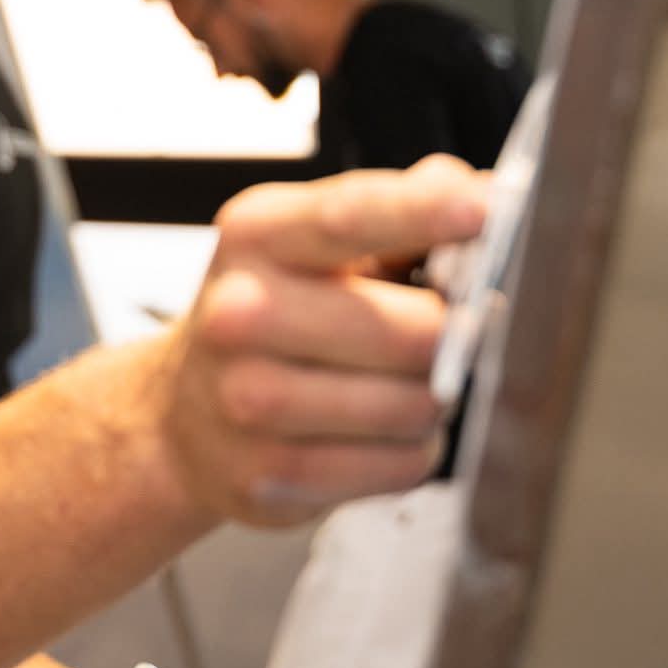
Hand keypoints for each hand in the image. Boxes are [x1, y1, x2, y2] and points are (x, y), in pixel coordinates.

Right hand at [154, 155, 486, 526]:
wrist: (183, 411)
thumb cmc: (274, 310)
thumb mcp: (315, 239)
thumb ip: (399, 208)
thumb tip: (484, 190)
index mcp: (257, 235)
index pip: (349, 216)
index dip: (423, 212)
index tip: (483, 209)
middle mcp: (239, 312)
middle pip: (416, 330)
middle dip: (455, 334)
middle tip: (443, 331)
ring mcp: (247, 399)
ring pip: (416, 404)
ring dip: (434, 398)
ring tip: (400, 384)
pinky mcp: (269, 476)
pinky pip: (400, 466)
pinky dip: (410, 450)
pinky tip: (376, 432)